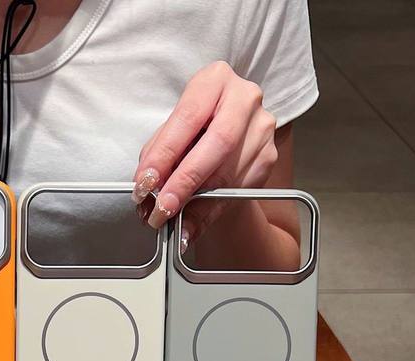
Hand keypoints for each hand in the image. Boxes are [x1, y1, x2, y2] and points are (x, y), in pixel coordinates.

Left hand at [132, 61, 277, 239]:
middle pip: (218, 142)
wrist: (225, 142)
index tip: (146, 182)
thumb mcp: (170, 135)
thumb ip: (158, 156)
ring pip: (229, 172)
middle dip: (186, 180)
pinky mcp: (268, 156)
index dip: (164, 154)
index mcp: (214, 81)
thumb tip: (149, 190)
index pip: (188, 118)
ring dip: (196, 203)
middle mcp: (244, 98)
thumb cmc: (191, 133)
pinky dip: (210, 211)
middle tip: (163, 207)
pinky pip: (238, 190)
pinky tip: (192, 224)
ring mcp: (261, 127)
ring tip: (172, 220)